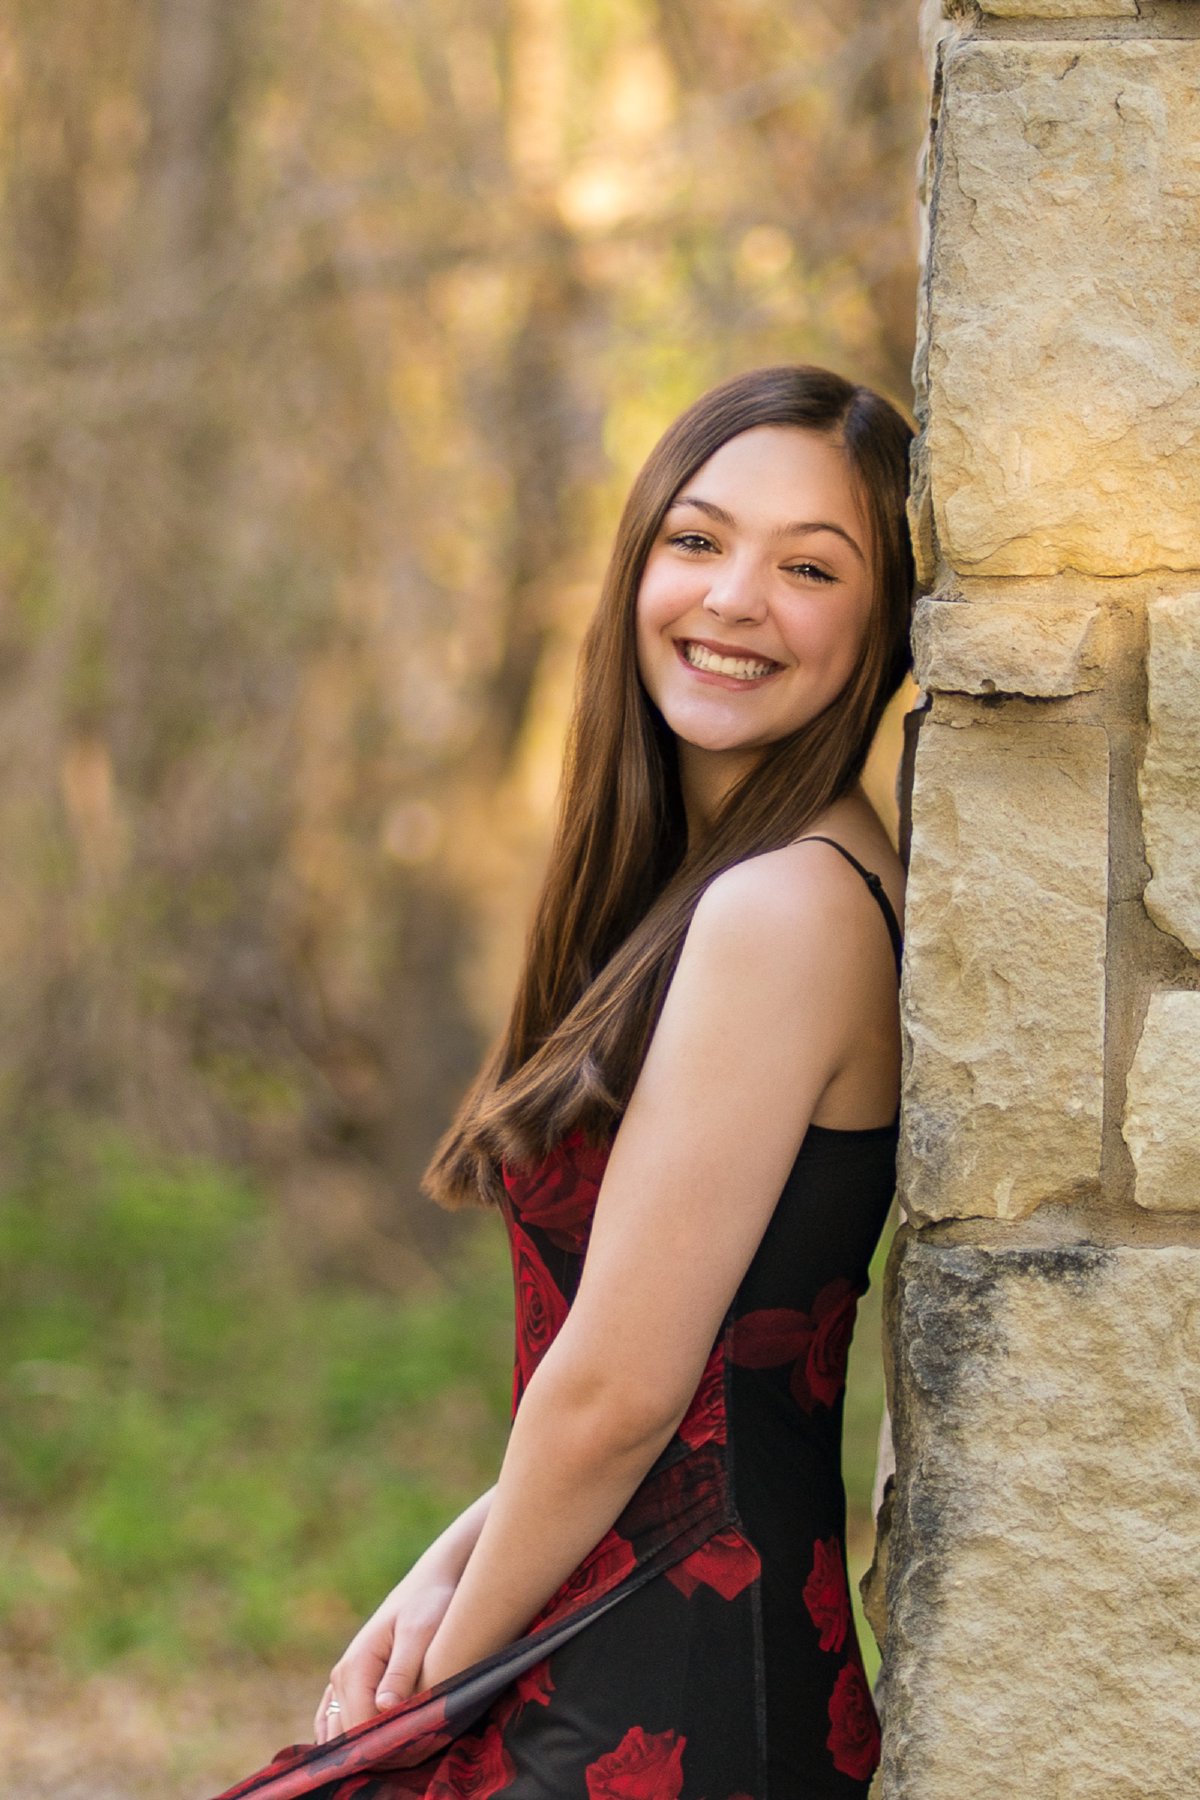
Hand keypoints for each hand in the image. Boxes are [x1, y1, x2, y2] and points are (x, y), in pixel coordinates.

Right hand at [313, 1567, 457, 1742]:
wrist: (428, 1582)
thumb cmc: (428, 1603)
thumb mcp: (419, 1633)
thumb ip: (401, 1671)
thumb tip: (383, 1708)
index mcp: (356, 1666)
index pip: (360, 1725)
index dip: (385, 1744)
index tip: (414, 1747)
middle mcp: (341, 1677)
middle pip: (350, 1733)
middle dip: (378, 1749)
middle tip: (414, 1752)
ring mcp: (341, 1681)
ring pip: (341, 1732)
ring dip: (365, 1746)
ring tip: (400, 1749)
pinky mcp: (350, 1683)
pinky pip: (338, 1721)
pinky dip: (352, 1737)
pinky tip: (376, 1744)